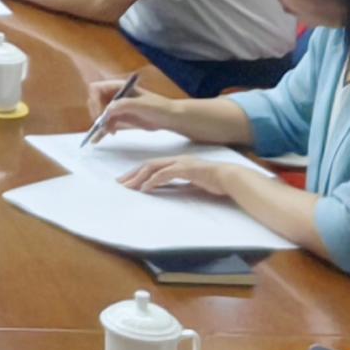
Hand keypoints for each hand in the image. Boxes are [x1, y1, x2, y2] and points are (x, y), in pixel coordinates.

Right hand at [85, 80, 179, 135]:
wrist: (170, 118)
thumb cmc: (158, 107)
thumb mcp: (141, 105)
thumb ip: (124, 105)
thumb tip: (107, 110)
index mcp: (119, 87)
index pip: (96, 89)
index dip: (96, 100)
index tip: (103, 114)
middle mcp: (115, 96)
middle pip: (95, 102)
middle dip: (97, 113)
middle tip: (103, 125)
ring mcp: (117, 108)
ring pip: (100, 114)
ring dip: (99, 124)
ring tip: (106, 133)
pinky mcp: (120, 118)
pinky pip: (106, 123)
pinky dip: (102, 131)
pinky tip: (98, 139)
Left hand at [120, 155, 240, 196]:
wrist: (230, 178)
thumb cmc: (213, 181)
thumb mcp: (192, 180)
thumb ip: (178, 181)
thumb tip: (164, 189)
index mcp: (176, 161)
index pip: (151, 165)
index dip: (137, 172)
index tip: (126, 180)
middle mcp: (176, 159)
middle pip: (147, 164)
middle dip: (132, 174)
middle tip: (119, 183)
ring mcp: (181, 163)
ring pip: (153, 168)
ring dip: (139, 178)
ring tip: (128, 187)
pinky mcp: (186, 169)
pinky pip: (165, 174)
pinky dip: (153, 181)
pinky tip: (145, 188)